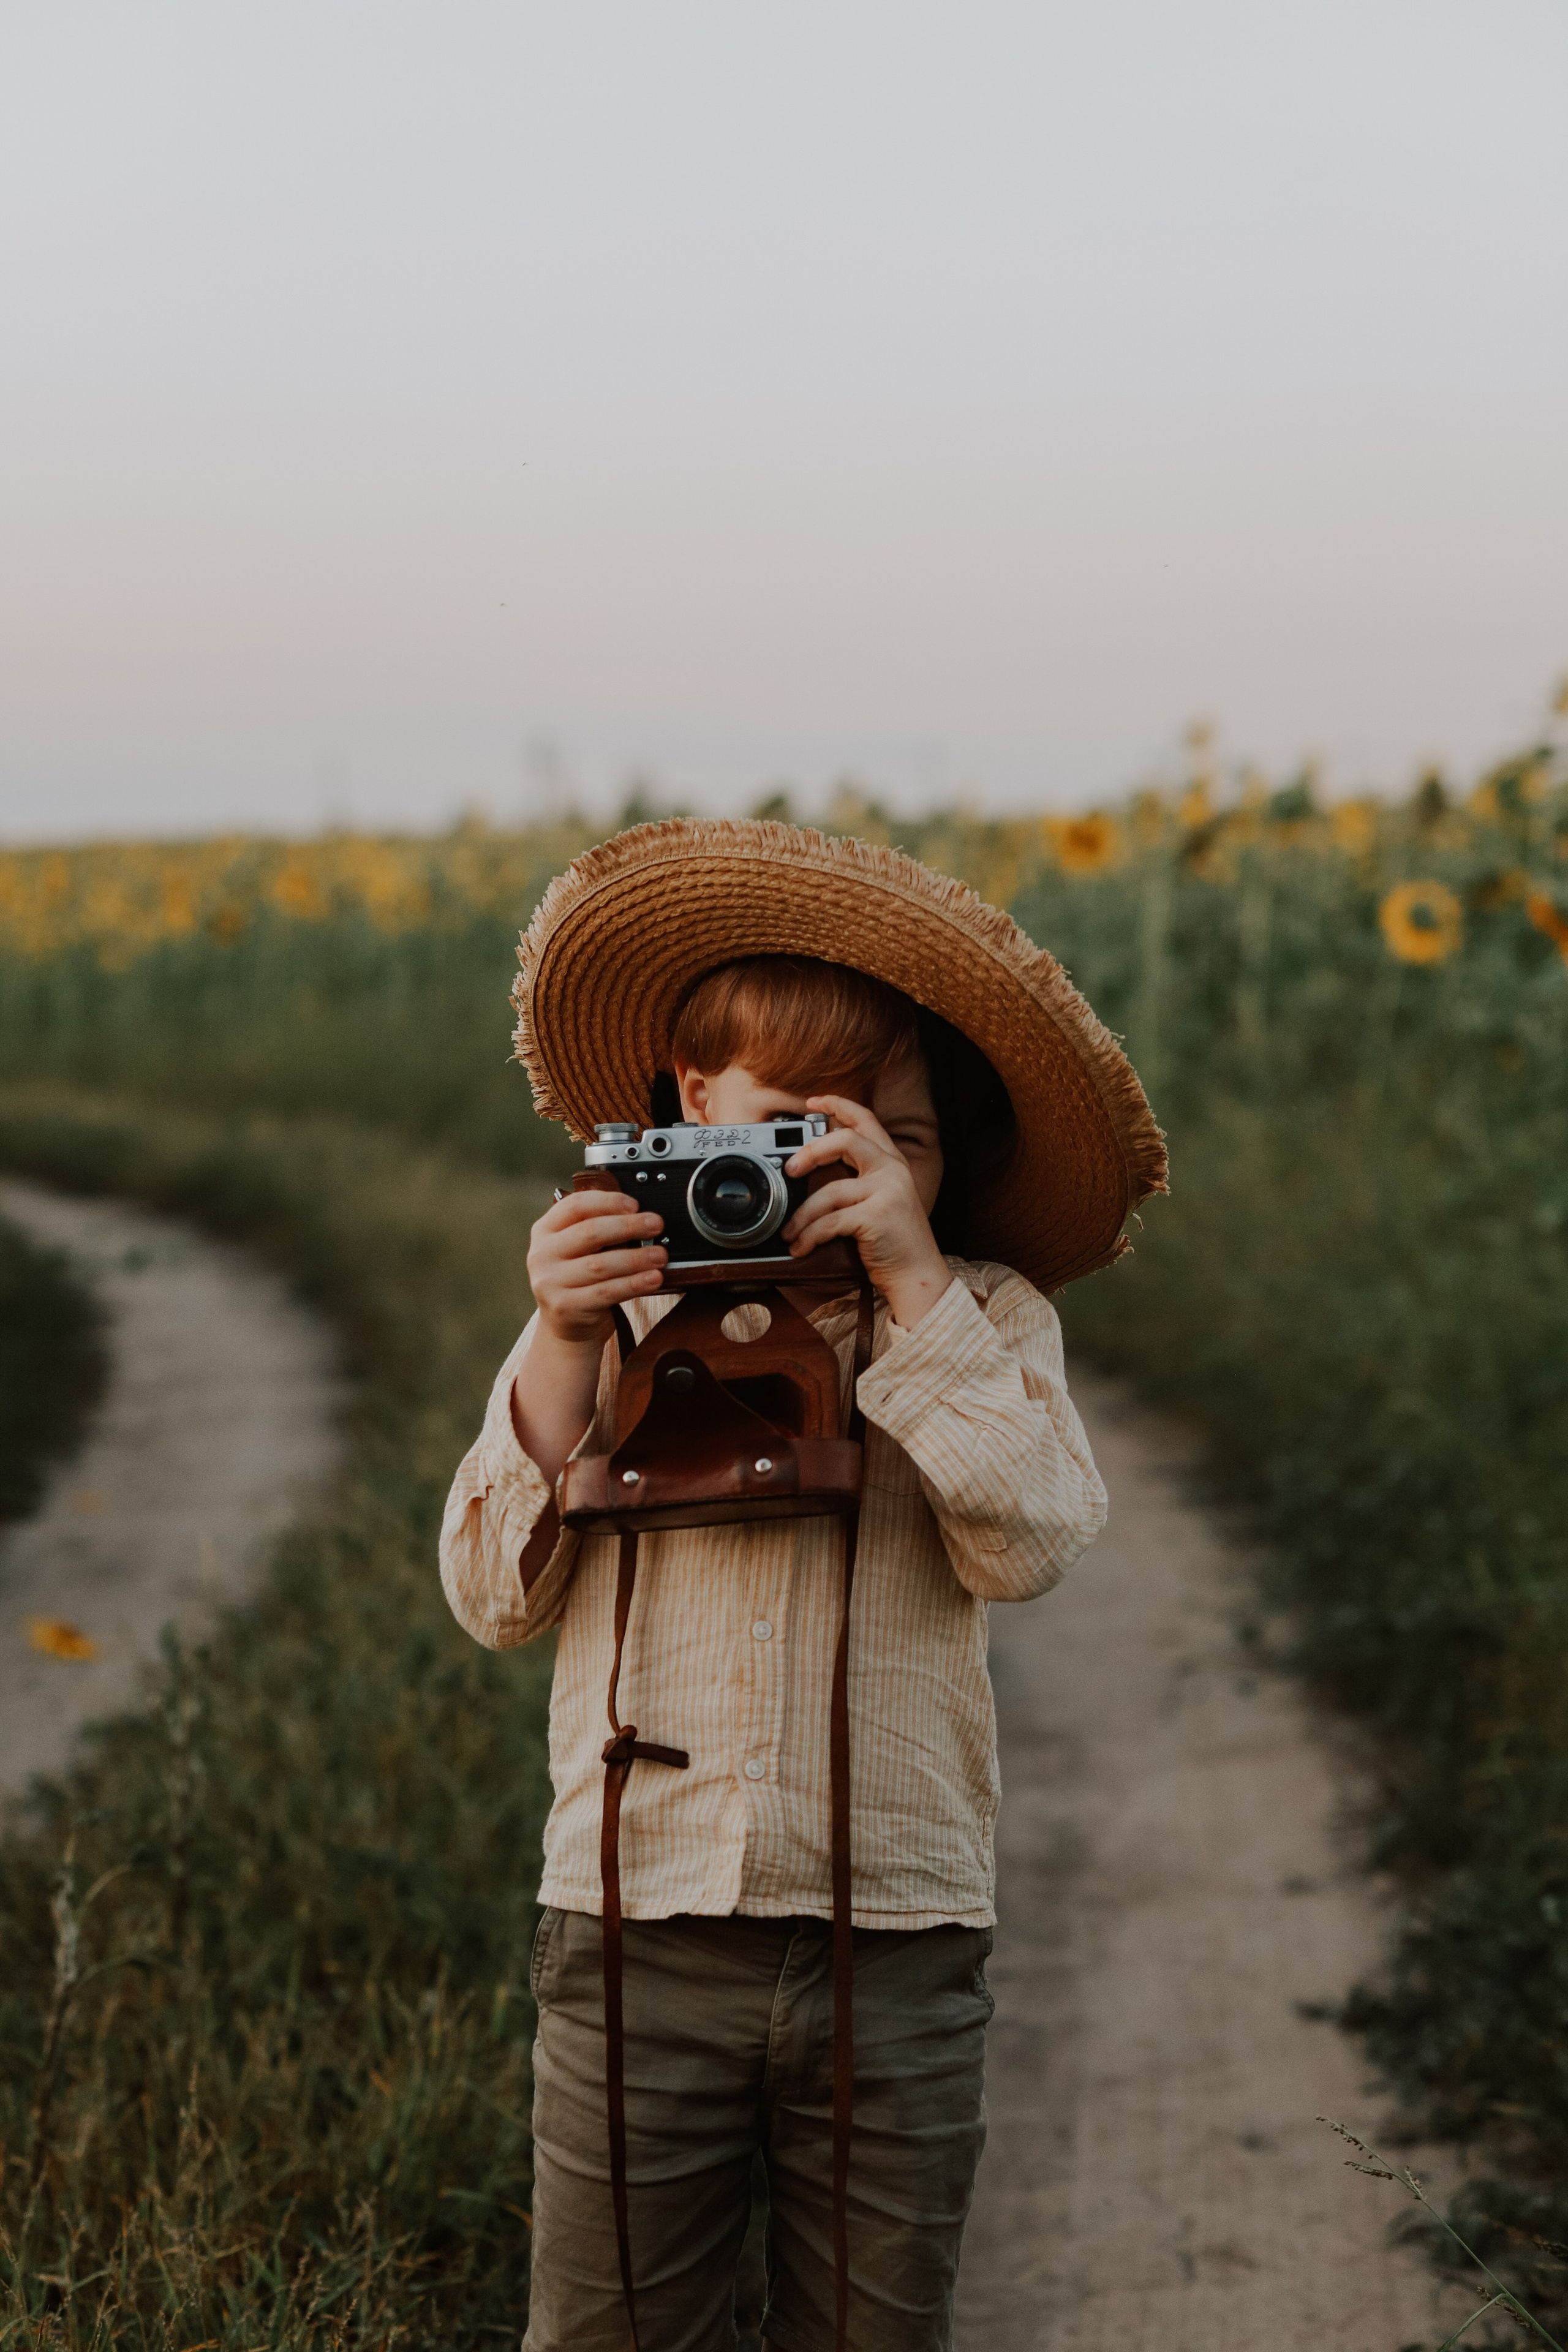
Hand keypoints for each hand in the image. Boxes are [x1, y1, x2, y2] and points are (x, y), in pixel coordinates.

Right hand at [526, 1188, 667, 1346]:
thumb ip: (600, 1230)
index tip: (635, 1205)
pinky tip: (653, 1278)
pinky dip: (634, 1284)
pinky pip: (607, 1292)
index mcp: (545, 1230)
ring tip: (660, 1255)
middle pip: (590, 1232)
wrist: (566, 1326)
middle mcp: (542, 1254)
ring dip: (636, 1258)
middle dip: (628, 1226)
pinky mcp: (566, 1307)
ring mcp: (550, 1282)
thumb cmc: (580, 1279)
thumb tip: (642, 1216)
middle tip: (656, 1225)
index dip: (608, 1201)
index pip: (575, 1205)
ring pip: (600, 1265)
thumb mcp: (580, 1250)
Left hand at [782, 1096, 952, 1327]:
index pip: (866, 1120)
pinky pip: (829, 1222)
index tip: (813, 1101)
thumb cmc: (895, 1243)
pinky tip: (801, 1248)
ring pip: (829, 1192)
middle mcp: (892, 1171)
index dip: (839, 1105)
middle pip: (845, 1140)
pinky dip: (809, 1237)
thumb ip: (861, 1180)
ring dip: (802, 1216)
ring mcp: (886, 1192)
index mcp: (892, 1162)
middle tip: (791, 1169)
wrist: (918, 1275)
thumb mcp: (883, 1201)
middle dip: (811, 1152)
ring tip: (790, 1233)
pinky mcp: (876, 1216)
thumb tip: (815, 1172)